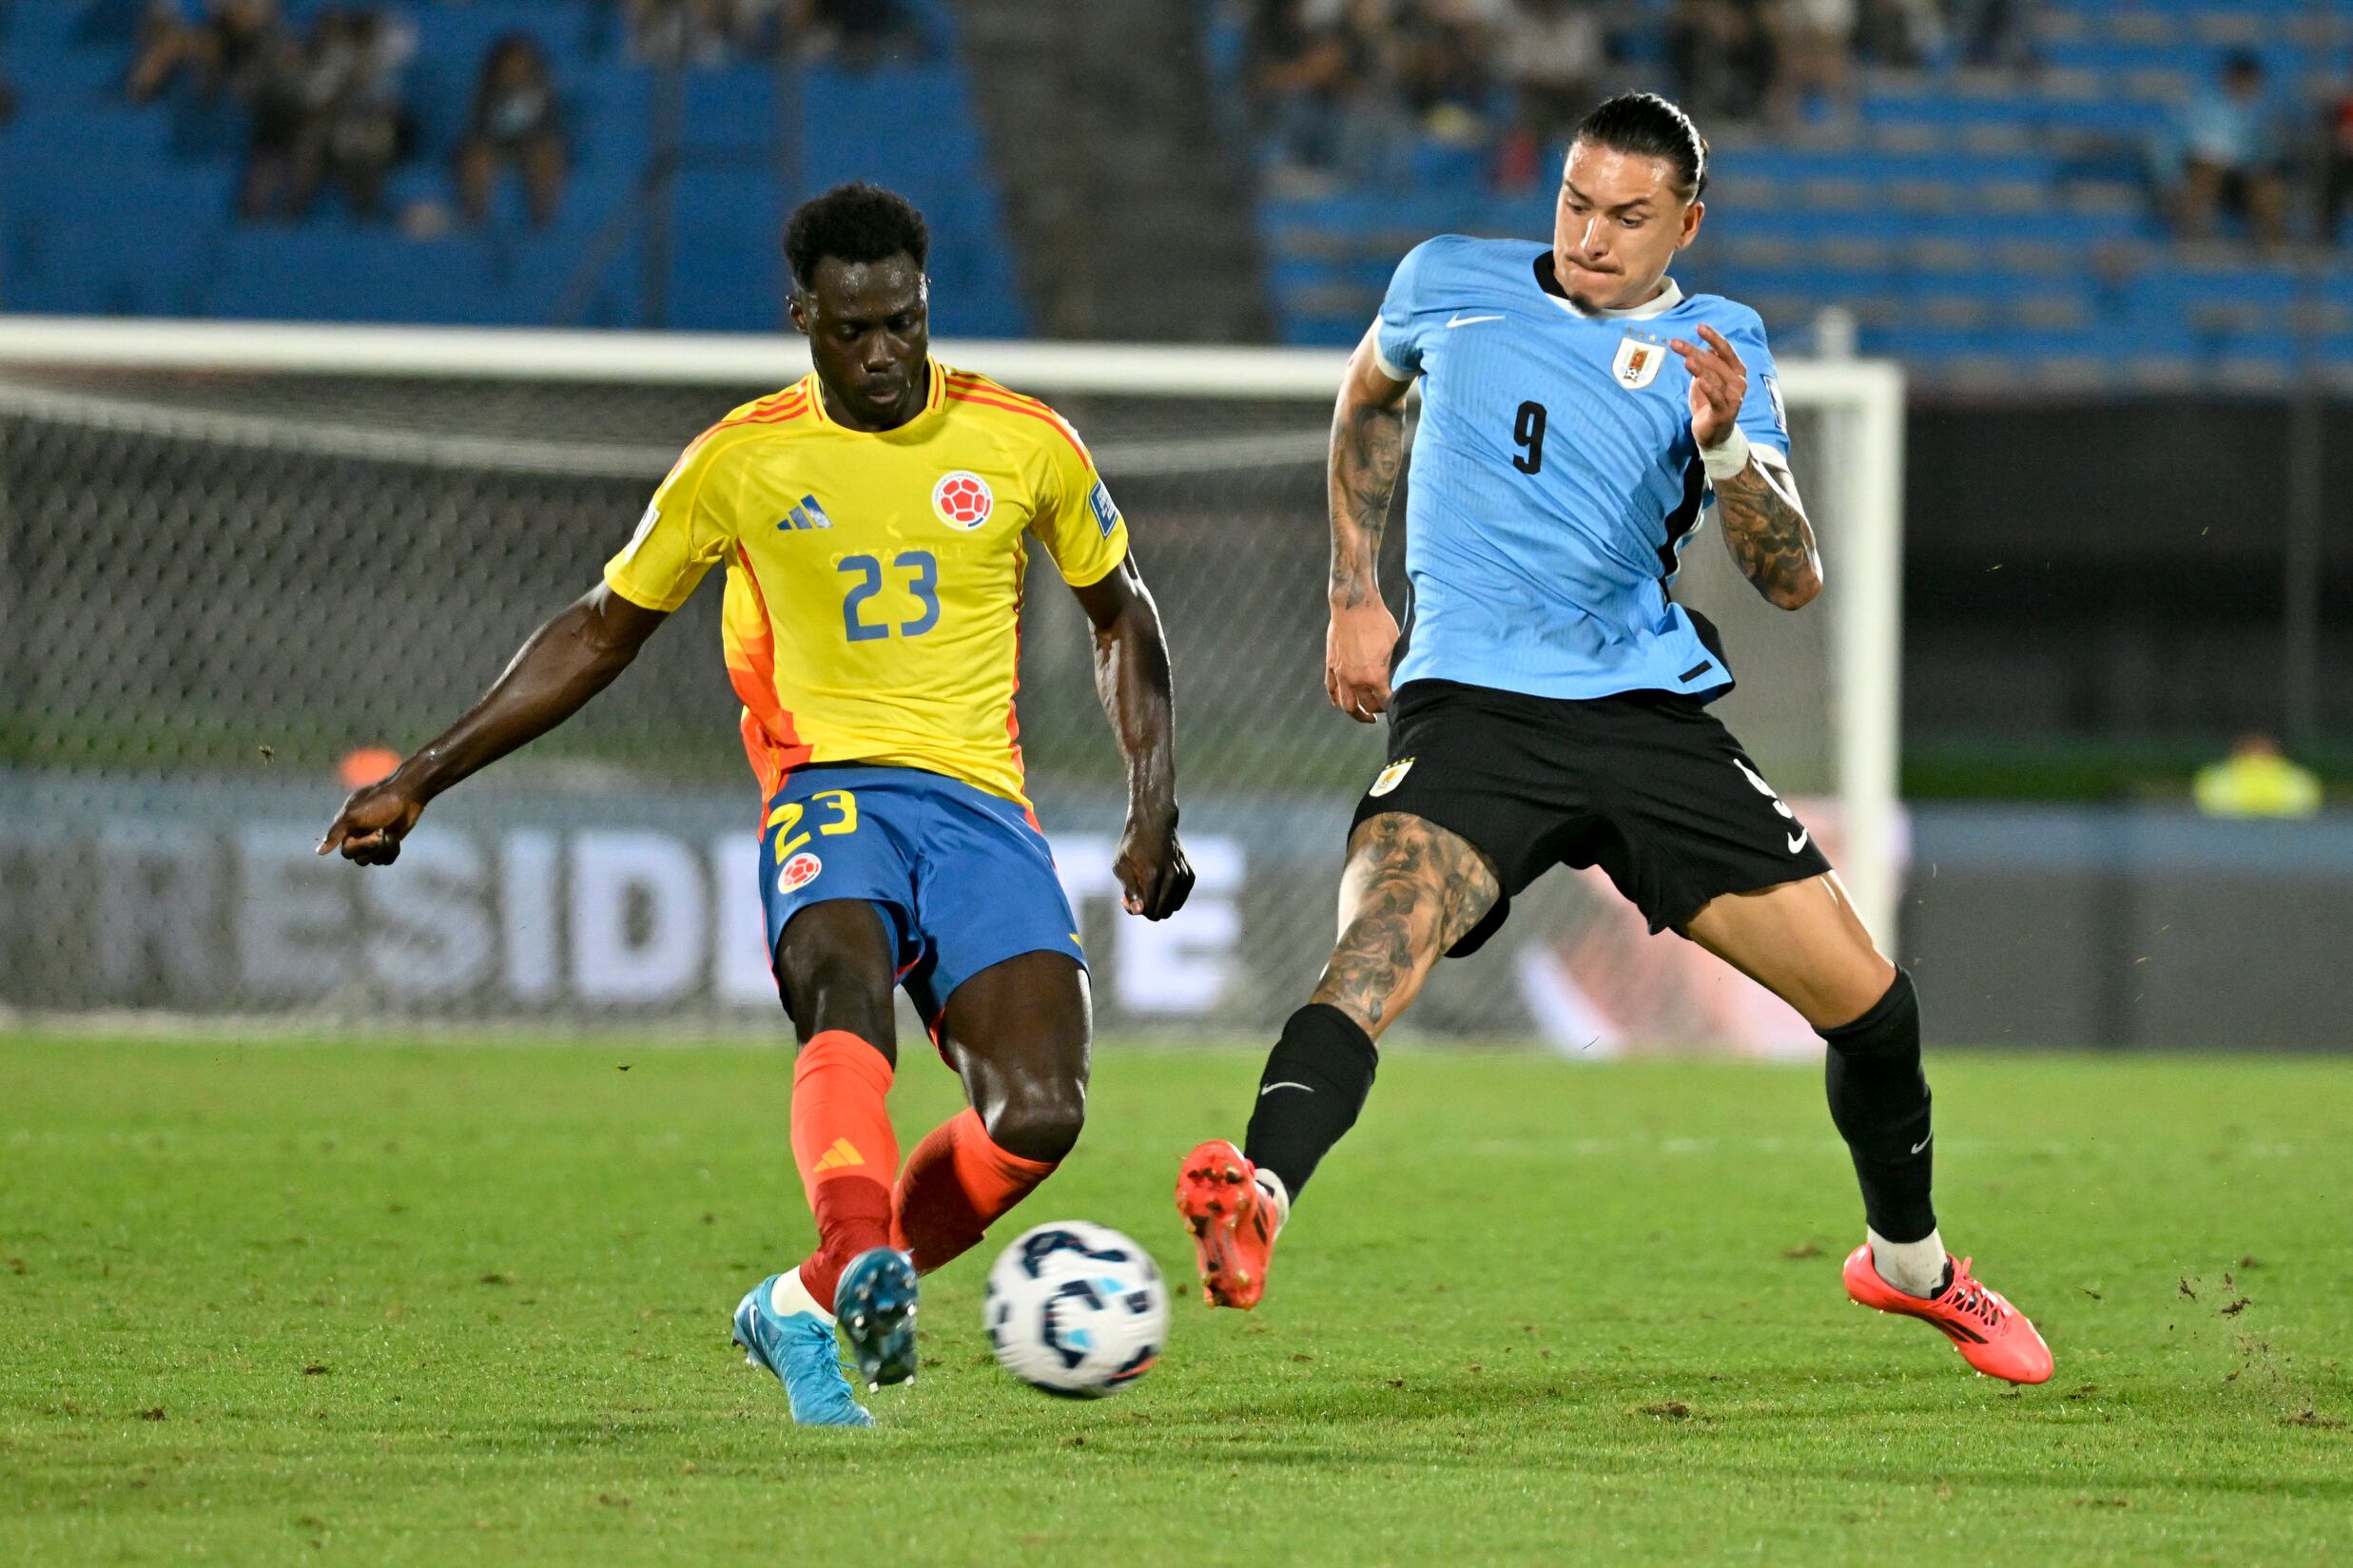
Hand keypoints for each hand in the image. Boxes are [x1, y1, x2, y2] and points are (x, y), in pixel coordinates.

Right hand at [317, 776, 425, 865]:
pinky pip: (386, 860)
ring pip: (373, 860)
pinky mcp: (390, 844)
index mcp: (347, 829)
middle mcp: (358, 836)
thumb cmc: (379, 802)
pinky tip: (396, 839)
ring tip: (391, 835)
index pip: (346, 852)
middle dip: (372, 848)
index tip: (373, 833)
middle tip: (382, 832)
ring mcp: (375, 841)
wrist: (407, 795)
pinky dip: (392, 851)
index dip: (360, 847)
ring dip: (384, 849)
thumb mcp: (352, 815)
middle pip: (359, 859)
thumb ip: (335, 833)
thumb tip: (318, 852)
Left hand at [1114, 808, 1193, 919]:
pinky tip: (1158, 885)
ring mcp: (1183, 876)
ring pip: (1172, 909)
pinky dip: (1169, 898)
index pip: (1148, 909)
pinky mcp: (1190, 876)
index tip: (1125, 898)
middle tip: (1136, 895)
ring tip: (1147, 889)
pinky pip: (1179, 900)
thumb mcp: (1121, 866)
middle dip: (1147, 909)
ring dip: (1158, 904)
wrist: (1155, 823)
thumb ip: (1129, 890)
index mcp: (1152, 874)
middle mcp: (1172, 876)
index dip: (1135, 909)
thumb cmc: (1133, 845)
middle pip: (1161, 913)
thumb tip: (1139, 912)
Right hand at [1326, 600, 1398, 723]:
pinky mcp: (1332, 666)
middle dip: (1378, 711)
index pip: (1387, 702)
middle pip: (1367, 707)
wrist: (1354, 605)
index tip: (1400, 706)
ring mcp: (1342, 674)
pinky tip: (1340, 702)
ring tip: (1364, 716)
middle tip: (1384, 710)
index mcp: (1376, 676)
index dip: (1395, 706)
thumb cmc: (1378, 621)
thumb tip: (1401, 680)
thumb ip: (1396, 667)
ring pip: (1347, 705)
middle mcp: (1357, 680)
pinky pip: (1331, 689)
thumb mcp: (1396, 645)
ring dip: (1356, 714)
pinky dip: (1336, 699)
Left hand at [1669, 323, 1745, 450]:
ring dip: (1699, 367)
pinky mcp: (1725, 411)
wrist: (1714, 434)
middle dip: (1694, 350)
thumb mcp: (1706, 379)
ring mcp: (1734, 396)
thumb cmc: (1710, 402)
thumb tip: (1703, 346)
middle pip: (1715, 361)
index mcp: (1736, 369)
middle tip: (1675, 343)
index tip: (1698, 327)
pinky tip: (1699, 380)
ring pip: (1714, 377)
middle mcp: (1739, 381)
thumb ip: (1705, 363)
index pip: (1725, 349)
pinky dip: (1708, 388)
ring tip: (1685, 359)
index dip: (1713, 336)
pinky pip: (1716, 397)